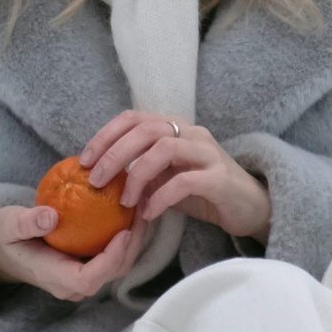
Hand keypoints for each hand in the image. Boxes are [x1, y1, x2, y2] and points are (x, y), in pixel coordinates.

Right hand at [0, 198, 156, 304]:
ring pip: (118, 265)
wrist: (2, 251)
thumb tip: (49, 217)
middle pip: (113, 272)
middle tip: (142, 210)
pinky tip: (130, 209)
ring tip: (142, 206)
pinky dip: (125, 235)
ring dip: (134, 238)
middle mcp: (73, 285)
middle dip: (133, 244)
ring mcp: (82, 278)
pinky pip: (113, 255)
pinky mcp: (88, 267)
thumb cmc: (5, 237)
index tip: (124, 231)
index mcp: (56, 279)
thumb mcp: (9, 225)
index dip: (112, 258)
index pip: (91, 278)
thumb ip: (26, 222)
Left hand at [84, 108, 271, 243]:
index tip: (84, 160)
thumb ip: (140, 170)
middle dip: (114, 154)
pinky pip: (185, 181)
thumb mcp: (166, 177)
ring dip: (137, 175)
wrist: (248, 206)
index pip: (133, 118)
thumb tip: (100, 176)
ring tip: (125, 202)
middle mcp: (191, 133)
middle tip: (96, 181)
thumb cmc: (202, 190)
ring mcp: (207, 153)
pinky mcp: (220, 178)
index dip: (105, 135)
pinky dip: (161, 197)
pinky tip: (149, 213)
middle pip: (146, 130)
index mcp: (175, 128)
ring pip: (165, 149)